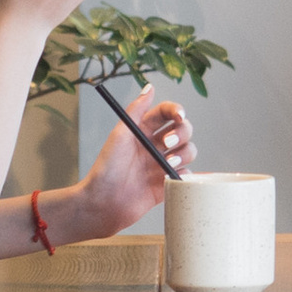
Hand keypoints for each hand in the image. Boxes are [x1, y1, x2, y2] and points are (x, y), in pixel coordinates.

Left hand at [82, 90, 195, 233]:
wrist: (103, 204)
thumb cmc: (106, 169)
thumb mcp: (120, 134)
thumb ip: (136, 110)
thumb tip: (150, 87)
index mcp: (143, 131)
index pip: (167, 113)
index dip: (176, 111)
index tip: (179, 116)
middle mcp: (155, 145)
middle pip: (182, 130)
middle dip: (181, 134)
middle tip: (167, 144)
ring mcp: (161, 164)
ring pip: (188, 151)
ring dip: (184, 154)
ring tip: (168, 165)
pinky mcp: (166, 184)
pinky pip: (187, 174)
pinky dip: (185, 174)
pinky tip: (172, 177)